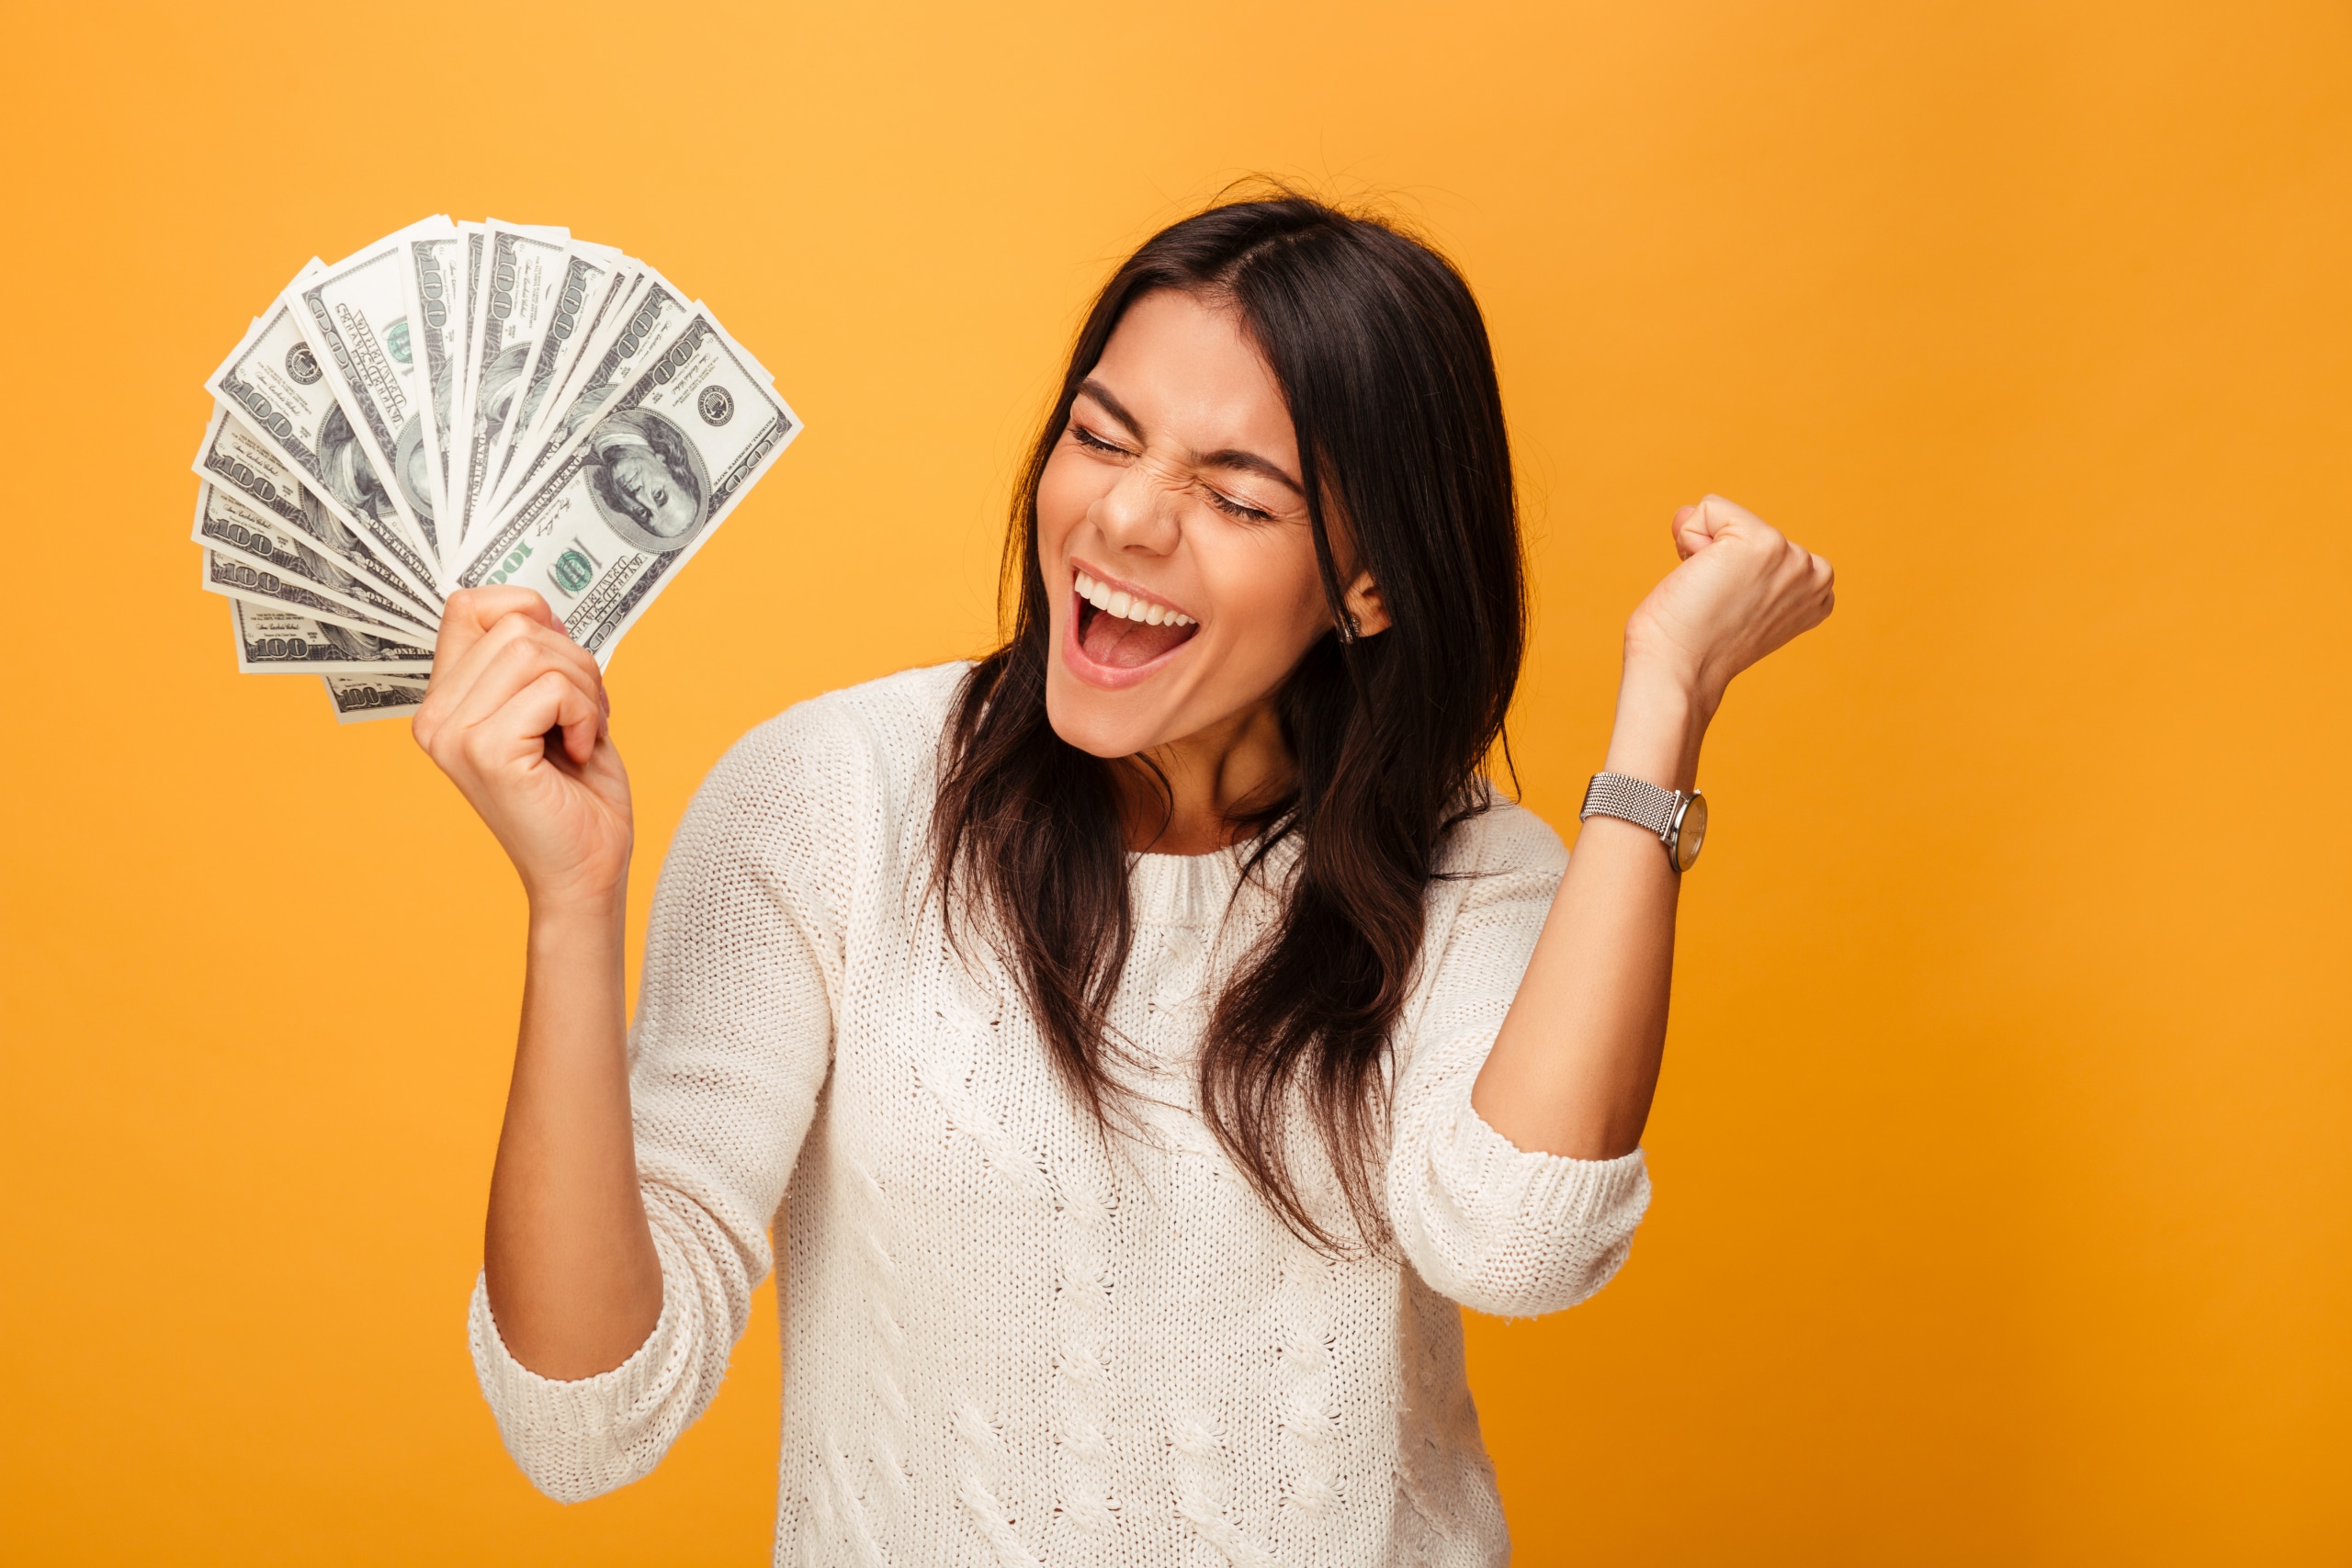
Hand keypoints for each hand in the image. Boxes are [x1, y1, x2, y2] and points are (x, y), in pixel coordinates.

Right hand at [412, 588, 631, 913]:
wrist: (586, 871)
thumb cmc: (576, 792)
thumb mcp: (554, 706)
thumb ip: (535, 656)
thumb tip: (539, 606)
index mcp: (444, 700)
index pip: (469, 604)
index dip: (530, 613)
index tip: (561, 665)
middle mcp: (435, 715)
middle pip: (517, 624)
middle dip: (575, 661)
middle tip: (584, 715)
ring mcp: (454, 735)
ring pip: (537, 649)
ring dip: (584, 689)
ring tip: (581, 735)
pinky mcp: (487, 752)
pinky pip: (555, 689)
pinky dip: (587, 715)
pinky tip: (579, 753)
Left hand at [1623, 495, 1835, 714]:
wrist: (1676, 670)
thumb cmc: (1691, 642)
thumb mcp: (1731, 592)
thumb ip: (1724, 550)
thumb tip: (1687, 510)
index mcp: (1818, 593)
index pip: (1763, 546)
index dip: (1731, 571)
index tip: (1729, 611)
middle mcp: (1816, 574)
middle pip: (1746, 527)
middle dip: (1718, 558)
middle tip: (1713, 606)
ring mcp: (1793, 557)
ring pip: (1726, 518)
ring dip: (1702, 550)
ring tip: (1706, 595)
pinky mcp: (1762, 543)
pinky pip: (1709, 508)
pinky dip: (1689, 538)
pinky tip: (1698, 578)